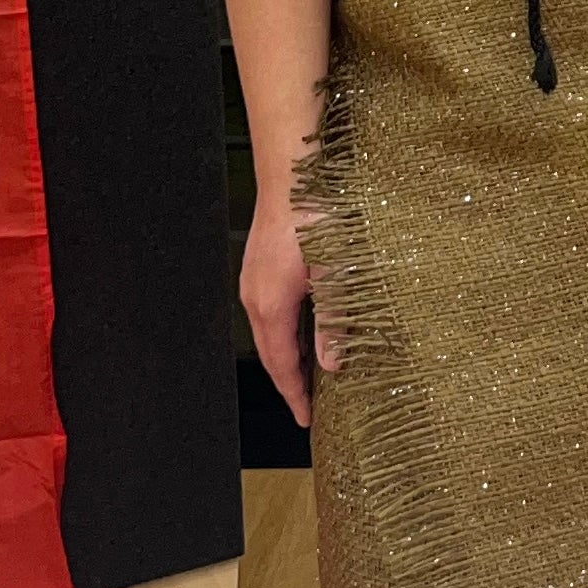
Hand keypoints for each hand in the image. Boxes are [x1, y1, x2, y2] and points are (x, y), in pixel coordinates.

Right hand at [242, 193, 341, 429]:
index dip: (295, 394)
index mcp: (272, 304)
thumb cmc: (313, 212)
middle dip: (287, 382)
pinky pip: (266, 310)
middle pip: (270, 352)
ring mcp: (253, 279)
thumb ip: (333, 319)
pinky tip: (301, 328)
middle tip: (306, 405)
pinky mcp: (259, 264)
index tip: (305, 416)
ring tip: (308, 373)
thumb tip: (333, 362)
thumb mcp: (334, 270)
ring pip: (267, 331)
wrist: (292, 171)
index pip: (282, 364)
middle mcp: (255, 295)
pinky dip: (281, 331)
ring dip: (285, 355)